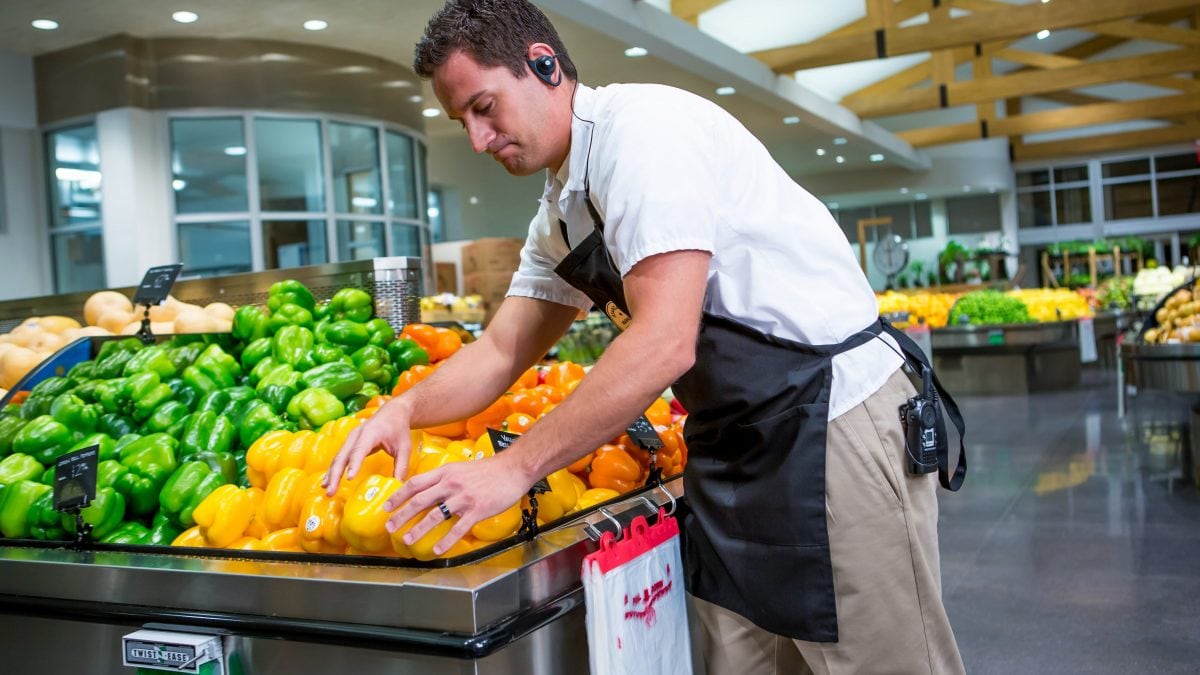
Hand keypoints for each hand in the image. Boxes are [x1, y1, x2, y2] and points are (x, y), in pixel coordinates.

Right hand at [323, 399, 413, 494]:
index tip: (349, 478)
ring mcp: (350, 438)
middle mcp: (356, 435)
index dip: (354, 464)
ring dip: (331, 474)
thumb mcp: (404, 447)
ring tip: (327, 491)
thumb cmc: (398, 429)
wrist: (393, 412)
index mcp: (370, 433)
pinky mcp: (349, 443)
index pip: (360, 450)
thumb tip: (398, 486)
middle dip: (335, 474)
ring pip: (338, 458)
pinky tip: (328, 482)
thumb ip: (401, 466)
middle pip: (343, 456)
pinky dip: (333, 470)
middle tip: (331, 491)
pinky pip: (339, 458)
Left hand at [384, 453, 532, 555]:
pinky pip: (458, 528)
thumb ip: (445, 478)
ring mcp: (464, 497)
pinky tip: (437, 549)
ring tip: (407, 540)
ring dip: (418, 529)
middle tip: (390, 527)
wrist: (514, 468)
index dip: (398, 496)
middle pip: (420, 500)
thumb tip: (430, 490)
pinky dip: (446, 540)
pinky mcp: (477, 509)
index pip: (415, 483)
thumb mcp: (461, 468)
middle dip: (401, 515)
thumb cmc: (490, 469)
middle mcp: (451, 483)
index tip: (387, 507)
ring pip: (435, 515)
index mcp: (446, 472)